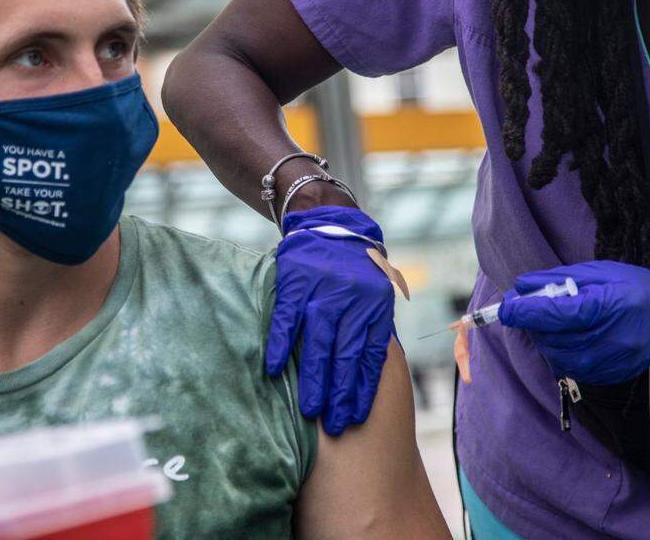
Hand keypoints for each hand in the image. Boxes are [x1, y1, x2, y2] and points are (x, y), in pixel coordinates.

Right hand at [268, 206, 395, 435]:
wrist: (331, 223)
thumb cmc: (354, 270)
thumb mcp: (373, 295)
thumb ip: (370, 330)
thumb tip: (367, 377)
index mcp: (373, 308)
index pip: (369, 356)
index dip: (361, 389)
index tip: (354, 417)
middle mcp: (351, 301)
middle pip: (345, 355)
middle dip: (340, 394)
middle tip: (333, 426)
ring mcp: (322, 291)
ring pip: (319, 342)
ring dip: (315, 379)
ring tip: (310, 411)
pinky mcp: (296, 282)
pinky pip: (288, 318)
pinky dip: (282, 344)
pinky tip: (276, 369)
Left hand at [498, 261, 649, 384]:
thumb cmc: (632, 288)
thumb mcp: (598, 272)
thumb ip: (557, 279)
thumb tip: (520, 286)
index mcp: (606, 307)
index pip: (557, 314)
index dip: (526, 312)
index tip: (504, 309)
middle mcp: (607, 340)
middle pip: (552, 337)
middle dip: (533, 324)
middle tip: (531, 309)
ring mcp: (607, 363)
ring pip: (556, 356)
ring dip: (544, 339)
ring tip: (553, 322)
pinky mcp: (606, 377)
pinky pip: (569, 367)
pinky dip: (559, 352)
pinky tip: (568, 337)